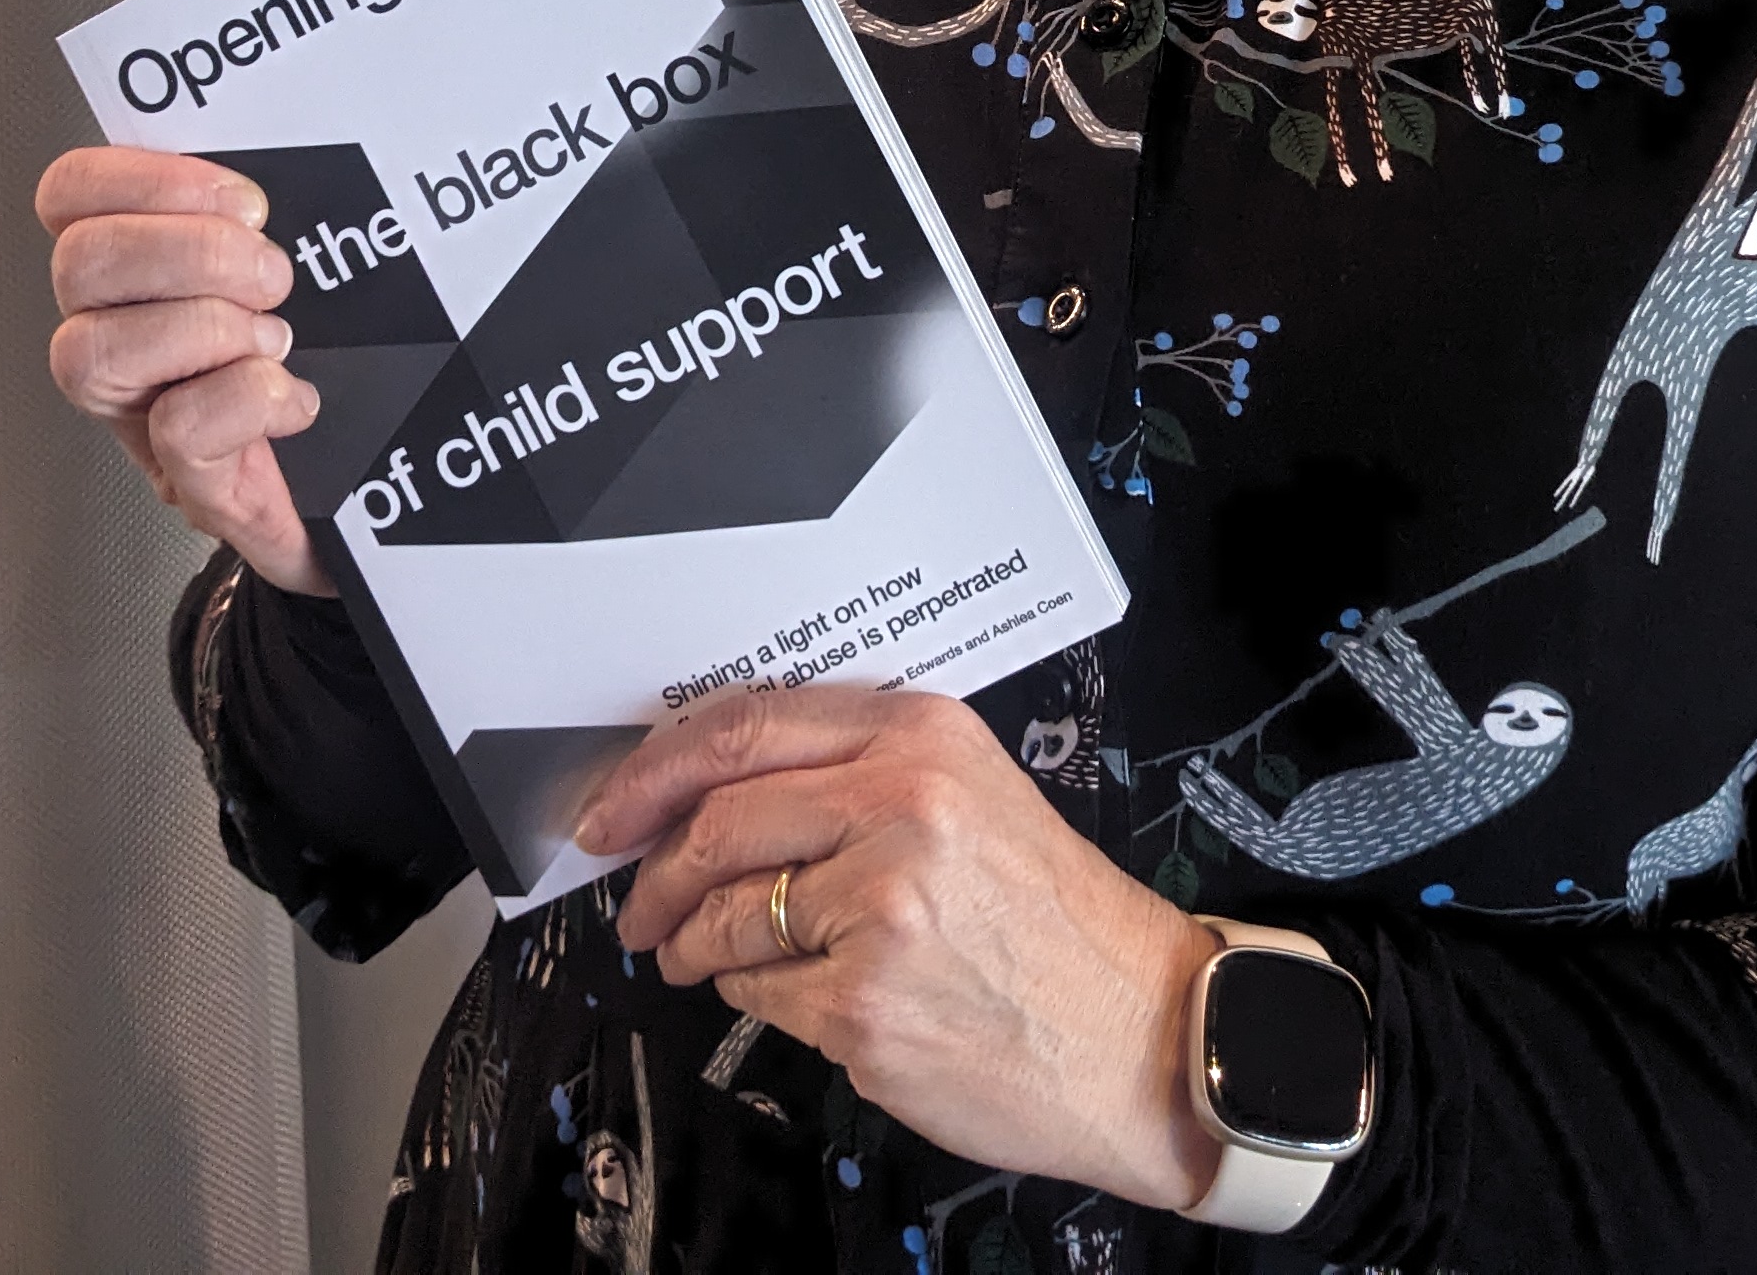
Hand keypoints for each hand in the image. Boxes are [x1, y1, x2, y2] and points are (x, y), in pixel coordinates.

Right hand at [40, 144, 331, 594]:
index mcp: (135, 272)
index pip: (71, 193)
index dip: (147, 179)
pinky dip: (250, 399)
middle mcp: (116, 339)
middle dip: (192, 251)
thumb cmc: (326, 363)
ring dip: (207, 327)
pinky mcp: (191, 483)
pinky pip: (178, 427)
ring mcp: (140, 417)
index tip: (245, 200)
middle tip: (272, 275)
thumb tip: (273, 159)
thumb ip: (258, 217)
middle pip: (78, 264)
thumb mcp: (294, 266)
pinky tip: (293, 398)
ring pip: (92, 351)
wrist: (370, 485)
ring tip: (275, 339)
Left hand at [584, 689, 1221, 1208]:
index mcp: (923, 737)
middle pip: (715, 822)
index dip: (654, 770)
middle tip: (636, 903)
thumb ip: (858, 775)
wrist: (1143, 1031)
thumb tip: (712, 794)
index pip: (744, 726)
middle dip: (652, 873)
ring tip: (706, 956)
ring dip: (695, 945)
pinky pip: (758, 993)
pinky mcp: (863, 1001)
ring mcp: (879, 906)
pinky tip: (807, 995)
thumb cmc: (1060, 925)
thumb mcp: (974, 796)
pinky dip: (758, 998)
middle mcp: (901, 806)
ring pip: (723, 914)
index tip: (613, 808)